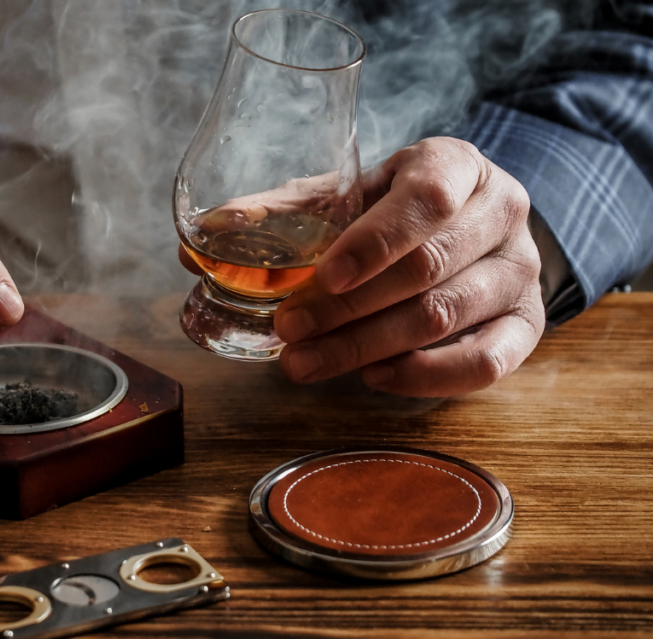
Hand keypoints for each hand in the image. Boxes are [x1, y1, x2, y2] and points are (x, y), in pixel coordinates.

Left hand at [273, 137, 543, 395]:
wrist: (475, 227)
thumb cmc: (400, 208)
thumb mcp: (355, 192)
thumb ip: (290, 210)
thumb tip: (207, 231)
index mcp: (457, 166)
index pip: (426, 199)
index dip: (373, 242)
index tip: (323, 276)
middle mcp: (501, 214)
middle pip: (425, 268)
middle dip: (347, 307)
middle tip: (288, 329)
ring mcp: (520, 272)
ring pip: (444, 317)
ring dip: (366, 346)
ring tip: (304, 362)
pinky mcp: (527, 326)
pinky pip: (484, 362)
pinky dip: (424, 376)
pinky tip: (372, 377)